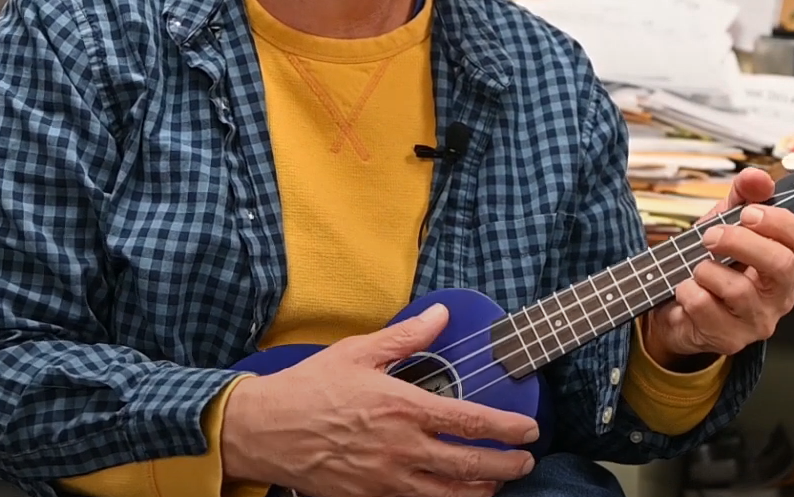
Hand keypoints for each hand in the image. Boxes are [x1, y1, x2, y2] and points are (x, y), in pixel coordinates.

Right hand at [220, 303, 539, 496]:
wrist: (264, 430)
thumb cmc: (309, 388)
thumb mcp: (359, 352)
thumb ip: (406, 336)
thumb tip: (442, 315)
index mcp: (403, 408)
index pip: (471, 422)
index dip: (508, 428)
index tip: (528, 429)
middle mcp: (402, 448)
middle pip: (471, 466)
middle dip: (507, 467)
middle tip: (524, 463)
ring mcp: (386, 480)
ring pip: (449, 495)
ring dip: (481, 491)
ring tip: (496, 485)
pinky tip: (452, 496)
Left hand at [640, 130, 793, 368]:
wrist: (679, 310)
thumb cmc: (712, 264)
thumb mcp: (725, 223)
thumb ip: (742, 197)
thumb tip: (758, 176)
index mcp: (788, 264)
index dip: (781, 222)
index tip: (748, 213)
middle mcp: (781, 296)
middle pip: (780, 264)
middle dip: (740, 241)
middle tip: (710, 236)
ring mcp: (758, 322)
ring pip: (738, 289)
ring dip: (706, 269)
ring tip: (696, 268)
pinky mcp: (730, 340)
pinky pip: (706, 307)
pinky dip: (688, 290)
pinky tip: (686, 290)